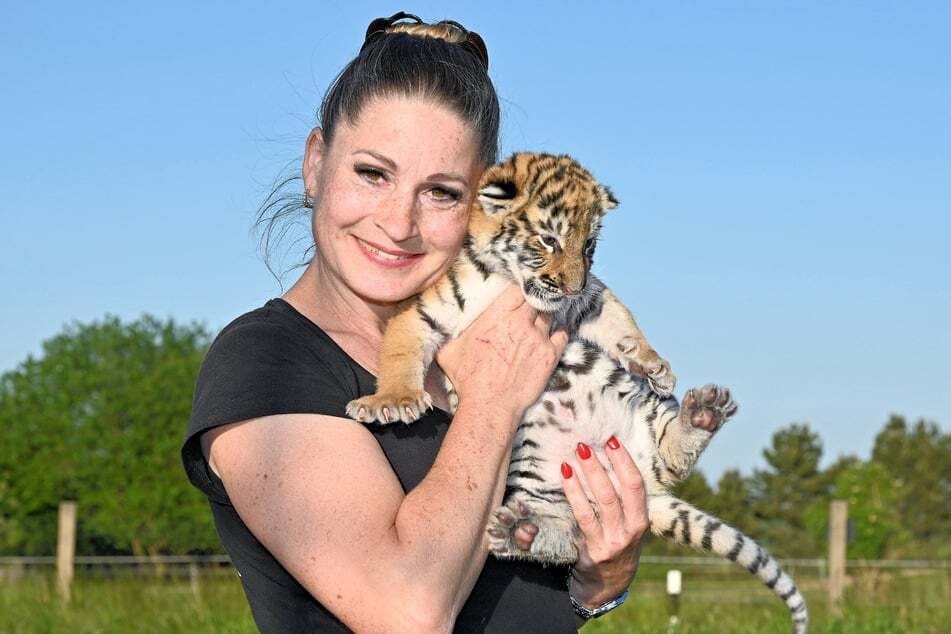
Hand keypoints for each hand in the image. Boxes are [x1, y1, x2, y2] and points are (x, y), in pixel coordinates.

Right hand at [436, 284, 568, 422]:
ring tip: (539, 324)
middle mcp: (520, 322)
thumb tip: (445, 325)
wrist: (490, 405)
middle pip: (536, 299)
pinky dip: (558, 333)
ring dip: (545, 317)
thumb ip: (455, 332)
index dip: (520, 289)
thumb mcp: (450, 350)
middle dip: (534, 301)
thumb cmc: (468, 379)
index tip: (519, 293)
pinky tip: (552, 337)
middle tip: (530, 307)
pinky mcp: (550, 355)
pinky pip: (562, 335)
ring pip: (549, 315)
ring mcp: (538, 337)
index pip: (517, 289)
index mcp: (496, 316)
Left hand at [562, 437, 647, 607]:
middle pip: (618, 491)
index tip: (612, 440)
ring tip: (573, 456)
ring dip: (586, 476)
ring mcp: (611, 542)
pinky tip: (565, 478)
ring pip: (600, 503)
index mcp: (641, 520)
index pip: (636, 485)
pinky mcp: (593, 551)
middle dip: (602, 464)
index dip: (625, 461)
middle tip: (585, 444)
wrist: (607, 585)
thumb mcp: (628, 524)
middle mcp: (630, 531)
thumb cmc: (617, 544)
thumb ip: (623, 499)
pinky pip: (582, 518)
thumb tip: (606, 457)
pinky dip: (574, 495)